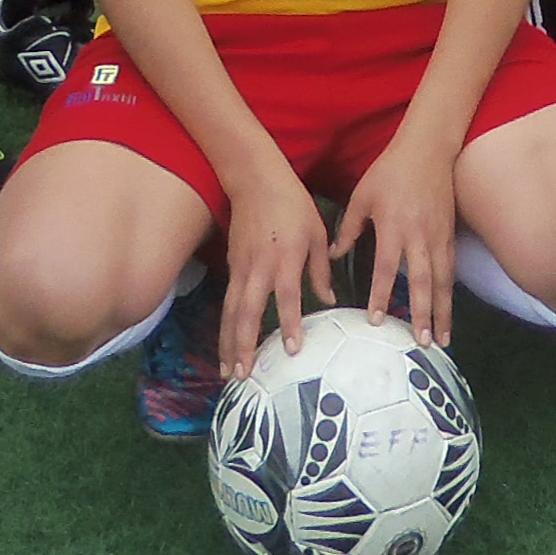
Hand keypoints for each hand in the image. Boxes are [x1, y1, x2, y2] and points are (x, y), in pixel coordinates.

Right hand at [213, 161, 330, 380]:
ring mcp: (241, 268)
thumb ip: (321, 269)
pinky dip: (226, 327)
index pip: (287, 297)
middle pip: (247, 312)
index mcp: (285, 257)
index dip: (289, 323)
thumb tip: (329, 300)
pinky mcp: (232, 267)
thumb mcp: (316, 233)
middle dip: (243, 345)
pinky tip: (227, 347)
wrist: (256, 180)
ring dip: (228, 344)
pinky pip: (229, 303)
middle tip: (243, 374)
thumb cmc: (293, 205)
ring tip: (228, 373)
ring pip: (232, 312)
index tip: (291, 350)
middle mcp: (259, 267)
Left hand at [329, 133, 458, 346]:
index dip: (382, 295)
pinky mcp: (450, 234)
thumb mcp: (362, 196)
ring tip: (442, 340)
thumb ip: (348, 229)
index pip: (387, 268)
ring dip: (443, 312)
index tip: (378, 320)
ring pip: (443, 281)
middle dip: (423, 314)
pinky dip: (450, 294)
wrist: (428, 149)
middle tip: (422, 342)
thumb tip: (333, 257)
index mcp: (394, 226)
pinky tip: (448, 312)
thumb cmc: (390, 171)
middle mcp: (419, 235)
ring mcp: (438, 236)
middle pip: (422, 282)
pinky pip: (451, 270)